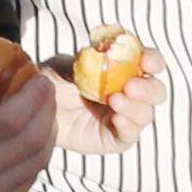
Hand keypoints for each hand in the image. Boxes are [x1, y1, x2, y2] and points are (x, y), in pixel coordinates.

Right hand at [0, 55, 64, 191]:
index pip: (11, 118)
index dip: (34, 97)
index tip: (41, 78)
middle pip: (32, 140)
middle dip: (47, 111)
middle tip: (47, 91)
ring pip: (38, 161)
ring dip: (49, 132)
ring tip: (45, 112)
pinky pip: (31, 178)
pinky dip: (39, 154)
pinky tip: (34, 138)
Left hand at [47, 50, 166, 158]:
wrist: (36, 109)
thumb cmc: (53, 82)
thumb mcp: (66, 66)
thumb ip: (86, 61)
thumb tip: (101, 53)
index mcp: (124, 70)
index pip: (150, 62)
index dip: (153, 60)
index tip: (145, 60)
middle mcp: (130, 93)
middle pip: (156, 91)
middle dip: (147, 88)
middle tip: (129, 86)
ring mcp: (125, 117)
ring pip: (145, 114)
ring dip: (134, 107)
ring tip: (113, 100)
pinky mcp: (115, 138)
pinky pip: (130, 135)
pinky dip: (128, 126)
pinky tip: (116, 118)